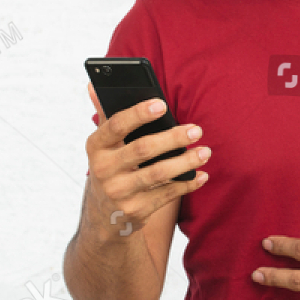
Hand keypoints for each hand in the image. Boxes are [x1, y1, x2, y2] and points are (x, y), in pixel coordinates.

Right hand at [85, 85, 209, 239]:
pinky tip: (201, 175)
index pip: (116, 125)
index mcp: (95, 146)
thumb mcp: (103, 144)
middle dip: (173, 138)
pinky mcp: (135, 210)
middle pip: (143, 149)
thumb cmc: (111, 166)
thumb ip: (105, 114)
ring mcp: (119, 192)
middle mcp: (103, 170)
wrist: (104, 215)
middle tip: (197, 130)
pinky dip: (186, 184)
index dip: (139, 114)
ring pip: (158, 174)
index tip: (162, 104)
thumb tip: (94, 84)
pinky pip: (166, 195)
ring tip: (205, 152)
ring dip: (185, 162)